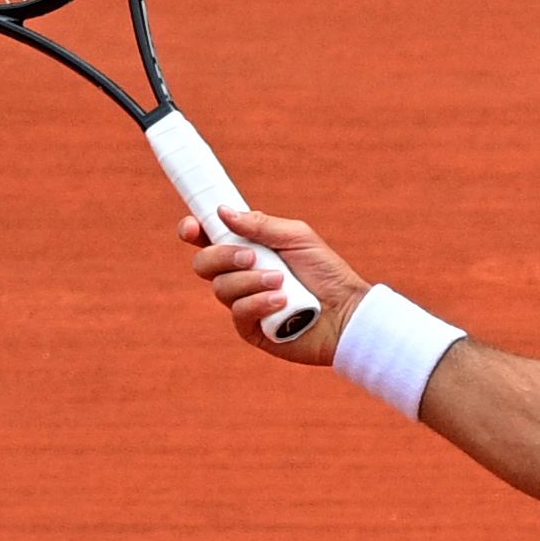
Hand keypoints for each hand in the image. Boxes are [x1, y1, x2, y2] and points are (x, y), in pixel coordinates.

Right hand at [180, 206, 371, 365]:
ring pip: (221, 288)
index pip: (208, 239)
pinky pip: (238, 313)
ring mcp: (244, 303)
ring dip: (251, 281)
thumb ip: (261, 225)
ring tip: (281, 282)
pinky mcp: (251, 329)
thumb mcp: (297, 238)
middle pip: (204, 264)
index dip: (193, 231)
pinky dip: (258, 303)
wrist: (348, 313)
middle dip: (223, 257)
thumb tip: (222, 211)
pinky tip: (281, 302)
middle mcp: (241, 276)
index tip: (191, 227)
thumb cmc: (327, 273)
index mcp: (248, 249)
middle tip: (251, 257)